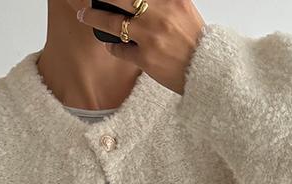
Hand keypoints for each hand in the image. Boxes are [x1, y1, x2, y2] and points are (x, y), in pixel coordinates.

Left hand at [69, 0, 205, 94]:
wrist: (206, 68)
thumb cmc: (193, 41)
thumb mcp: (183, 9)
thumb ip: (163, 1)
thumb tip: (139, 0)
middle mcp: (160, 14)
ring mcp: (151, 37)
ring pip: (113, 23)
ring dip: (95, 18)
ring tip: (85, 16)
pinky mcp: (145, 58)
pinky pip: (119, 49)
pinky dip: (113, 47)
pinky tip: (113, 45)